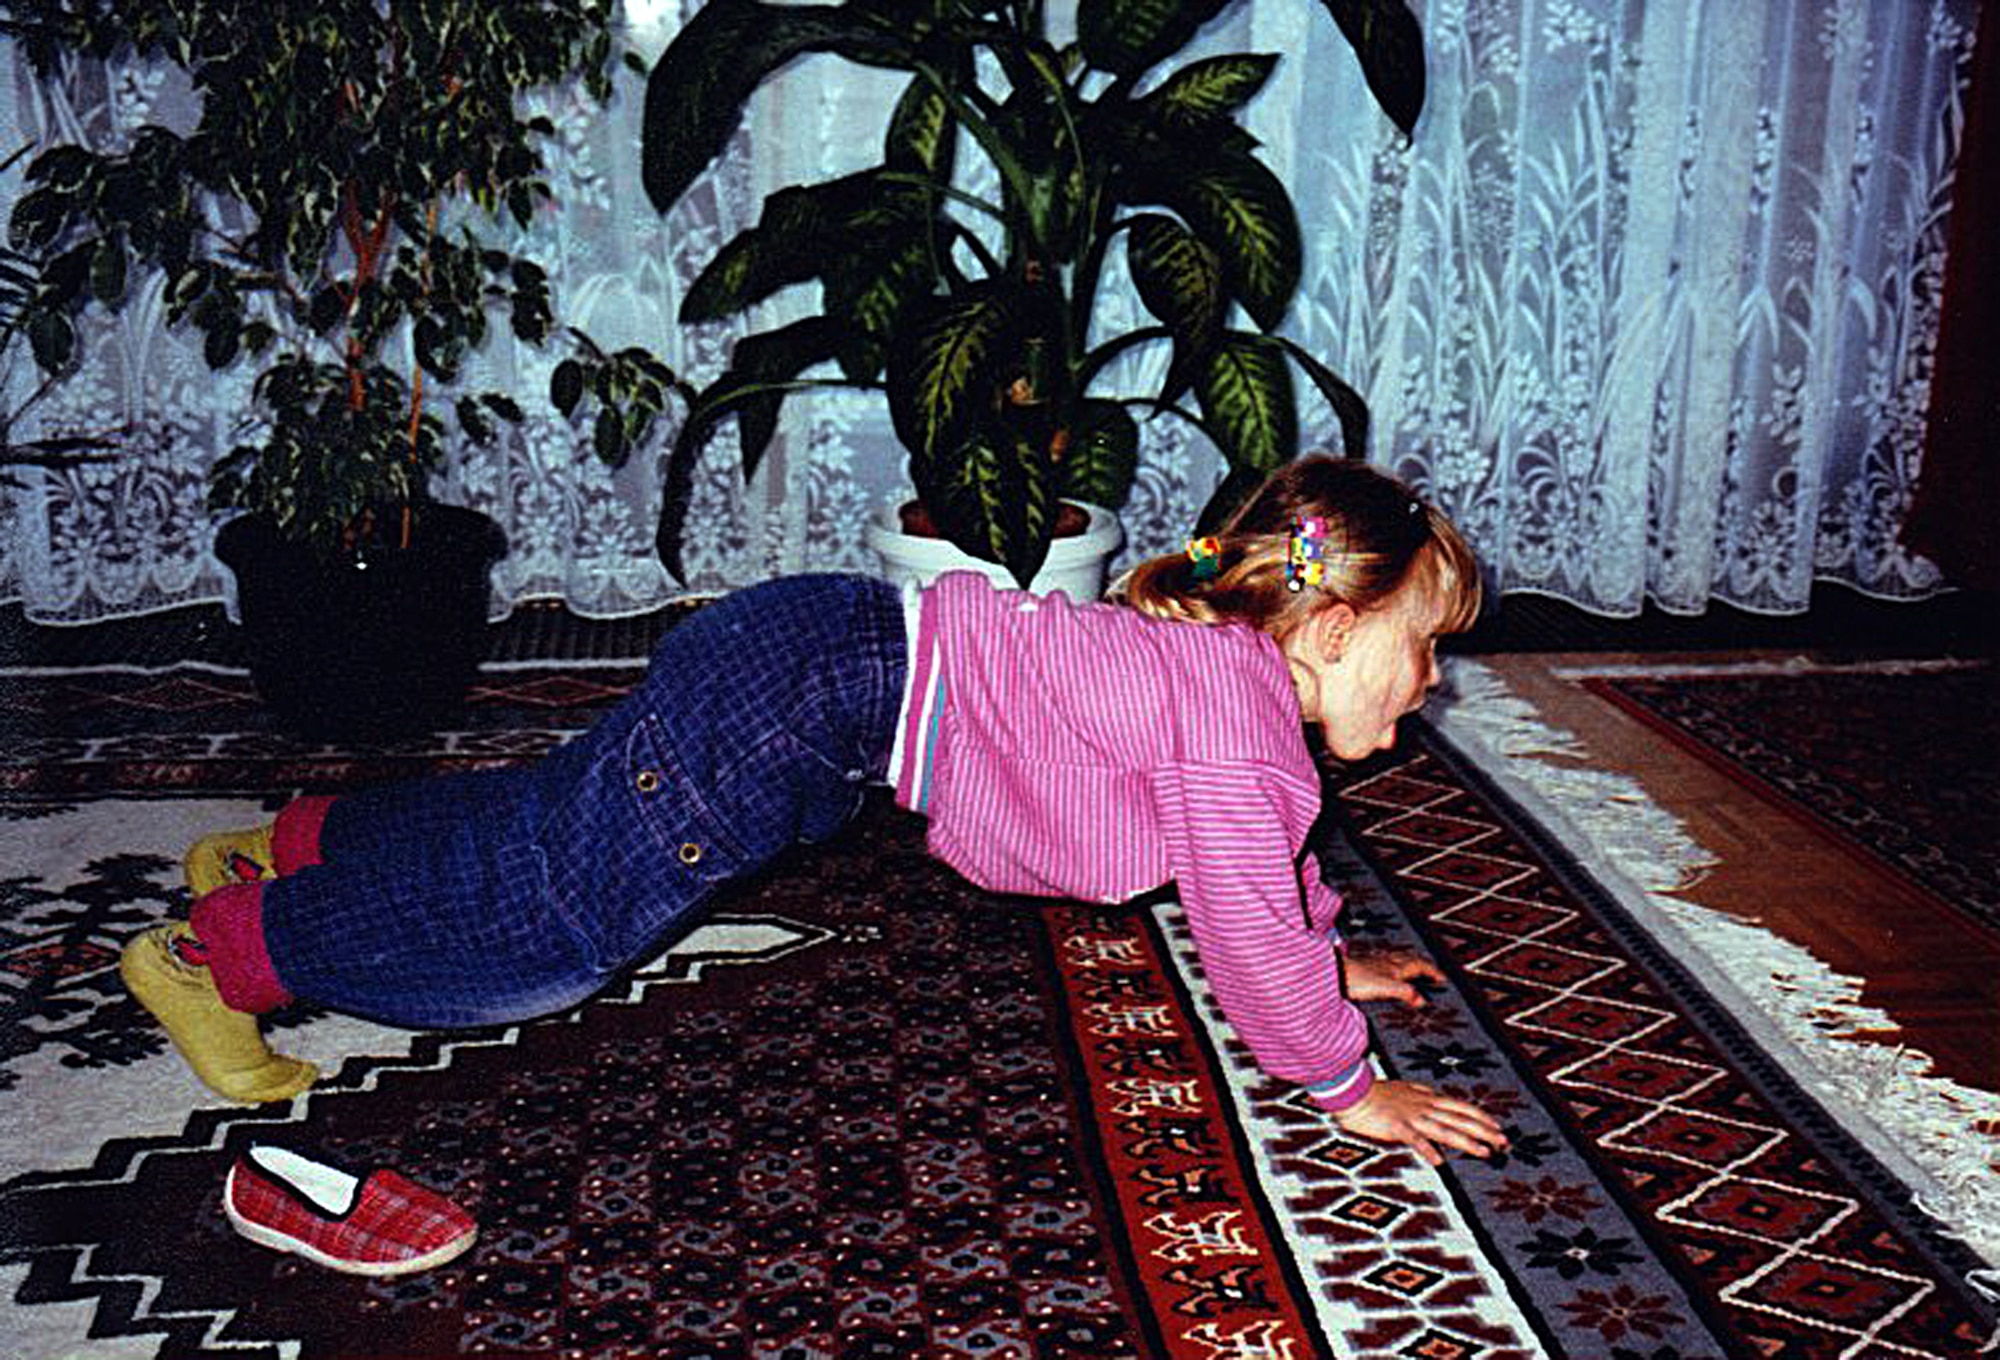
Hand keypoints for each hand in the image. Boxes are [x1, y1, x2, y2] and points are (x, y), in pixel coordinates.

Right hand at [1330, 1080, 1509, 1165]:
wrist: (1352, 1091)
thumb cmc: (1376, 1092)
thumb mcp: (1404, 1088)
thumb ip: (1421, 1093)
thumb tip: (1435, 1095)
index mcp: (1427, 1098)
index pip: (1462, 1107)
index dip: (1482, 1117)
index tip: (1498, 1128)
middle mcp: (1424, 1106)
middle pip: (1460, 1119)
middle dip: (1485, 1131)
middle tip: (1504, 1143)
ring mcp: (1411, 1116)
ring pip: (1445, 1130)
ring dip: (1467, 1141)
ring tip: (1485, 1153)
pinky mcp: (1396, 1126)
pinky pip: (1414, 1139)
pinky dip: (1427, 1149)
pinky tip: (1440, 1161)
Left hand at [1343, 949, 1443, 1006]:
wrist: (1332, 972)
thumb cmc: (1356, 979)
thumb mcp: (1385, 988)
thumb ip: (1405, 992)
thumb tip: (1422, 1000)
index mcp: (1396, 965)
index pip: (1421, 965)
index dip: (1433, 971)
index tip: (1443, 979)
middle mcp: (1388, 960)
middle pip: (1412, 959)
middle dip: (1424, 964)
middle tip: (1433, 972)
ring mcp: (1376, 961)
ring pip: (1399, 958)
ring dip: (1410, 962)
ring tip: (1415, 969)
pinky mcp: (1365, 963)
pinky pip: (1386, 961)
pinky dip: (1394, 964)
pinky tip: (1388, 969)